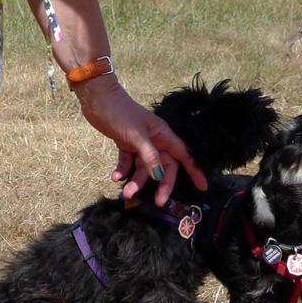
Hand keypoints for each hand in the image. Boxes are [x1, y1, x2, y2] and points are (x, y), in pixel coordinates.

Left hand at [74, 76, 206, 205]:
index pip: (183, 155)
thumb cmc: (121, 113)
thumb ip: (149, 156)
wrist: (98, 100)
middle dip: (161, 184)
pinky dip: (123, 171)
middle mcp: (155, 141)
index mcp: (163, 135)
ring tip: (126, 193)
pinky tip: (115, 177)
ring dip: (136, 181)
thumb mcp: (137, 136)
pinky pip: (128, 163)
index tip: (202, 186)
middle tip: (158, 202)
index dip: (194, 170)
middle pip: (164, 167)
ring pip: (144, 168)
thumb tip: (159, 176)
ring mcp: (140, 144)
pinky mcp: (126, 145)